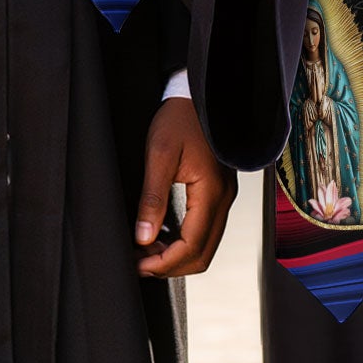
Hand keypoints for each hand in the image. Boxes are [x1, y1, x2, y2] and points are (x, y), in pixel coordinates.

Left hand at [134, 97, 236, 277]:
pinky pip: (206, 229)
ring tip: (147, 250)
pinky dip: (185, 241)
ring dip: (177, 255)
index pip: (192, 246)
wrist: (198, 96)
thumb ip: (152, 198)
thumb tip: (143, 237)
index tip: (139, 265)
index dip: (165, 263)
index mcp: (211, 192)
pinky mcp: (218, 192)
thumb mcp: (159, 155)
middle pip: (202, 254)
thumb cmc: (180, 119)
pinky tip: (163, 235)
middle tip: (140, 263)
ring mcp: (224, 197)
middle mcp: (223, 199)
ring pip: (205, 245)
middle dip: (171, 265)